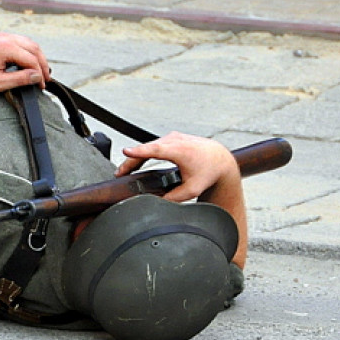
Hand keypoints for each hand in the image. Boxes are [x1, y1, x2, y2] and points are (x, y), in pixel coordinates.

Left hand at [0, 32, 49, 92]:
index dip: (39, 73)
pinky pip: (18, 40)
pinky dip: (26, 50)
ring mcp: (1, 35)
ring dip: (35, 55)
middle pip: (33, 47)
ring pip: (27, 42)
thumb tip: (37, 77)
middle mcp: (5, 37)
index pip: (31, 59)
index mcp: (5, 47)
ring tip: (39, 70)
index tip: (42, 85)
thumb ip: (20, 79)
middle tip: (46, 78)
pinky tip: (28, 61)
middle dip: (42, 63)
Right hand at [115, 132, 240, 201]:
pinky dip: (144, 152)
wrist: (220, 160)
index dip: (139, 151)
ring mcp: (173, 137)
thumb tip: (158, 202)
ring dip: (136, 157)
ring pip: (149, 146)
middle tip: (119, 173)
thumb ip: (174, 197)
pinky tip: (136, 160)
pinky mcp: (172, 138)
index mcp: (181, 151)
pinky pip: (154, 145)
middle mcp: (176, 140)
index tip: (126, 151)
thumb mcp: (192, 190)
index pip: (155, 150)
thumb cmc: (208, 172)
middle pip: (147, 149)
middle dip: (131, 160)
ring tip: (124, 170)